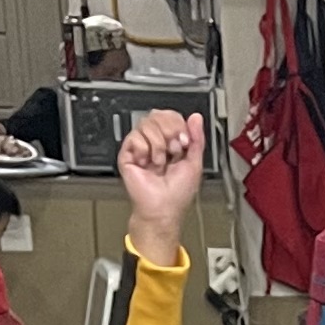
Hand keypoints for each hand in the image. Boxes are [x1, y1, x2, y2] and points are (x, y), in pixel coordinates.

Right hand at [118, 110, 207, 268]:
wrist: (163, 210)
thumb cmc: (177, 194)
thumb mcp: (195, 163)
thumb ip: (197, 139)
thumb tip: (196, 118)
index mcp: (170, 142)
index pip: (170, 116)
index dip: (178, 124)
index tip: (184, 142)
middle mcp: (154, 142)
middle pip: (157, 114)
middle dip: (169, 132)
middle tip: (173, 152)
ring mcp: (140, 146)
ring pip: (146, 123)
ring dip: (159, 145)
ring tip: (159, 163)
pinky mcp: (127, 153)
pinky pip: (135, 137)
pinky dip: (145, 151)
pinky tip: (147, 164)